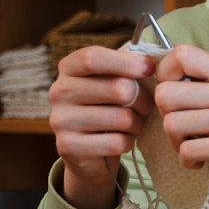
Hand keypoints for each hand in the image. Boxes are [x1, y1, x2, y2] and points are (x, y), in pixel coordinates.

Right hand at [49, 46, 156, 208]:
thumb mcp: (112, 82)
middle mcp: (58, 92)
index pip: (93, 58)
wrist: (87, 151)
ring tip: (133, 124)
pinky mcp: (68, 146)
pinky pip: (117, 143)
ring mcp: (60, 120)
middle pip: (118, 88)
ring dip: (137, 123)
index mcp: (68, 69)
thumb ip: (125, 69)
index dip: (127, 62)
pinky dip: (128, 142)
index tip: (150, 69)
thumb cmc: (107, 107)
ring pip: (122, 118)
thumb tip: (150, 64)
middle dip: (143, 99)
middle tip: (146, 106)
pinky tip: (121, 140)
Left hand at [153, 45, 208, 208]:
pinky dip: (188, 162)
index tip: (176, 100)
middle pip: (166, 93)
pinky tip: (203, 162)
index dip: (165, 77)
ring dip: (176, 143)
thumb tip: (157, 76)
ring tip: (196, 147)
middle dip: (166, 117)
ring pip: (171, 123)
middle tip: (186, 132)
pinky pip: (186, 150)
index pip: (181, 55)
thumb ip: (200, 87)